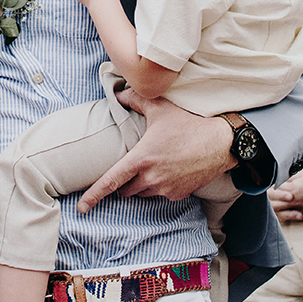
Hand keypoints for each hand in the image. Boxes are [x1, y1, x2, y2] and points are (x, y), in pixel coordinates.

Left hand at [77, 95, 232, 208]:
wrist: (221, 143)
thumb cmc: (189, 123)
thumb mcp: (160, 107)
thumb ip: (134, 100)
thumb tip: (118, 95)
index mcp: (141, 159)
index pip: (111, 181)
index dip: (93, 195)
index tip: (80, 207)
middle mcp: (151, 178)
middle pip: (125, 189)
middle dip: (125, 180)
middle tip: (134, 164)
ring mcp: (166, 189)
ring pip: (142, 193)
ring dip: (141, 184)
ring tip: (155, 163)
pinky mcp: (178, 195)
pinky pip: (160, 194)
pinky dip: (159, 185)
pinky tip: (170, 169)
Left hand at [269, 164, 302, 222]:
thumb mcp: (301, 172)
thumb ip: (287, 177)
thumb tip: (277, 180)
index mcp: (293, 188)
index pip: (273, 191)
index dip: (269, 187)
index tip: (269, 183)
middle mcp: (295, 200)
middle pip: (274, 204)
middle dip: (269, 199)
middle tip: (269, 193)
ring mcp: (301, 207)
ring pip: (282, 213)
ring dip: (276, 208)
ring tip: (275, 202)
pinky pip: (294, 216)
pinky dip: (289, 214)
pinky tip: (288, 210)